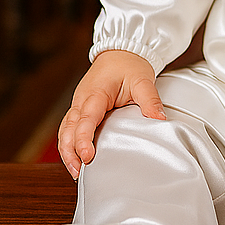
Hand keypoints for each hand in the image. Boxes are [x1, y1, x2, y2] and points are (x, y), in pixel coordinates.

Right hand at [57, 50, 165, 178]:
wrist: (121, 51)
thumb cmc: (129, 64)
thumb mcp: (143, 80)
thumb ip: (150, 100)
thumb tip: (159, 119)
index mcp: (95, 93)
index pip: (85, 120)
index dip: (83, 140)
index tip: (87, 157)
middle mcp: (82, 100)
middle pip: (68, 129)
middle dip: (71, 152)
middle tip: (80, 173)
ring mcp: (78, 104)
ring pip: (64, 131)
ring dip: (67, 151)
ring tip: (77, 172)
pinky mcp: (80, 108)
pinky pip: (69, 128)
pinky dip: (69, 144)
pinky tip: (76, 159)